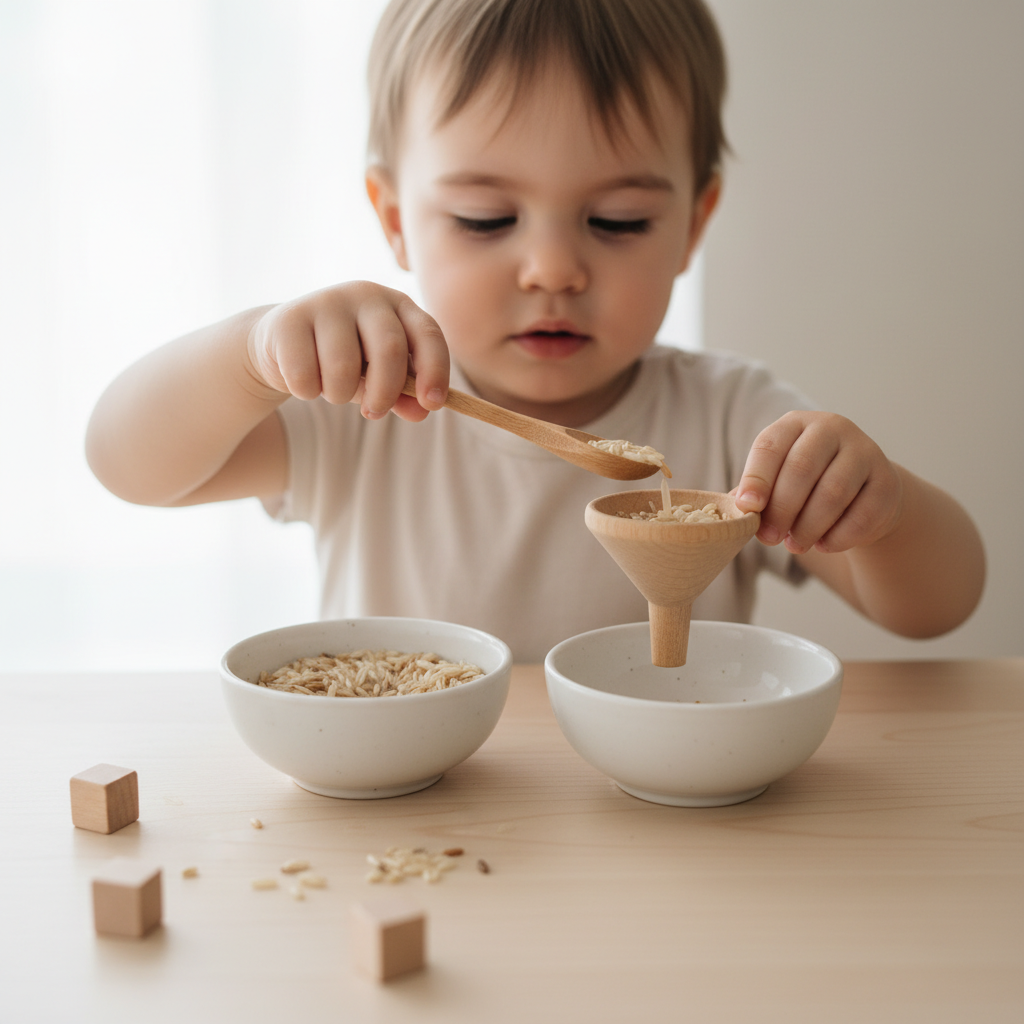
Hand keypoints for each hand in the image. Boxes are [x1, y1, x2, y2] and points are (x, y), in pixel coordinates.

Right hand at [246, 281, 448, 421]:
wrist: (283, 345)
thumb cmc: (344, 361)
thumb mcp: (379, 377)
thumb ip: (403, 394)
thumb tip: (421, 412)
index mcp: (397, 305)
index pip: (428, 333)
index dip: (435, 370)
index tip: (432, 404)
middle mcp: (366, 295)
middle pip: (389, 348)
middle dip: (385, 392)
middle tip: (374, 413)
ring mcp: (326, 301)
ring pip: (344, 367)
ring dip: (339, 395)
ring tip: (332, 390)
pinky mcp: (289, 319)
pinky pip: (305, 374)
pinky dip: (307, 392)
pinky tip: (304, 382)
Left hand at [734, 411, 902, 554]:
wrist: (862, 495)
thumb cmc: (806, 487)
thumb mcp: (777, 481)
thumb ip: (756, 493)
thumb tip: (739, 507)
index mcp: (796, 424)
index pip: (770, 445)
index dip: (756, 478)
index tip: (748, 507)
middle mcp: (832, 428)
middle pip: (801, 469)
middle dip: (781, 509)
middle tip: (768, 538)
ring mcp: (865, 451)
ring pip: (832, 493)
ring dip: (808, 526)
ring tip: (794, 545)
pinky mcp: (888, 481)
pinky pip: (862, 514)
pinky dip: (839, 536)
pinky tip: (824, 545)